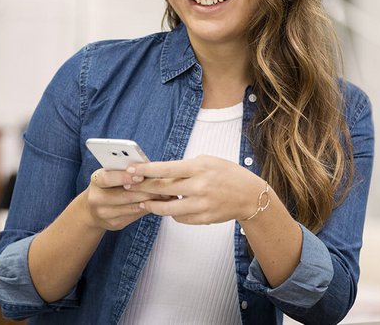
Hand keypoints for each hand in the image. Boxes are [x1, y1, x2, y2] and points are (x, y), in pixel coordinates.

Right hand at [84, 169, 164, 230]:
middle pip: (124, 196)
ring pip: (132, 207)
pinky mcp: (115, 224)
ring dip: (151, 201)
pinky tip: (158, 203)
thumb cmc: (108, 185)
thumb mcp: (111, 173)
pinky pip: (135, 216)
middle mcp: (97, 199)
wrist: (93, 209)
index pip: (108, 178)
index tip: (141, 175)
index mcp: (96, 181)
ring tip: (166, 194)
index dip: (124, 177)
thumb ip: (125, 170)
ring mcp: (105, 214)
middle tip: (163, 186)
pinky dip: (148, 209)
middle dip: (146, 190)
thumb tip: (148, 168)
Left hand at [128, 155, 265, 224]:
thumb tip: (161, 174)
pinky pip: (179, 218)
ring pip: (167, 209)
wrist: (250, 196)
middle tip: (129, 186)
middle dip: (142, 187)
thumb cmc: (227, 174)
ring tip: (144, 202)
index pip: (165, 169)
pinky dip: (172, 213)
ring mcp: (201, 205)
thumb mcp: (208, 162)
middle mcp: (199, 186)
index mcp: (199, 168)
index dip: (145, 170)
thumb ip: (185, 167)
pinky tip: (170, 207)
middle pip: (162, 189)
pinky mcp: (203, 218)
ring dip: (153, 206)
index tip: (131, 170)